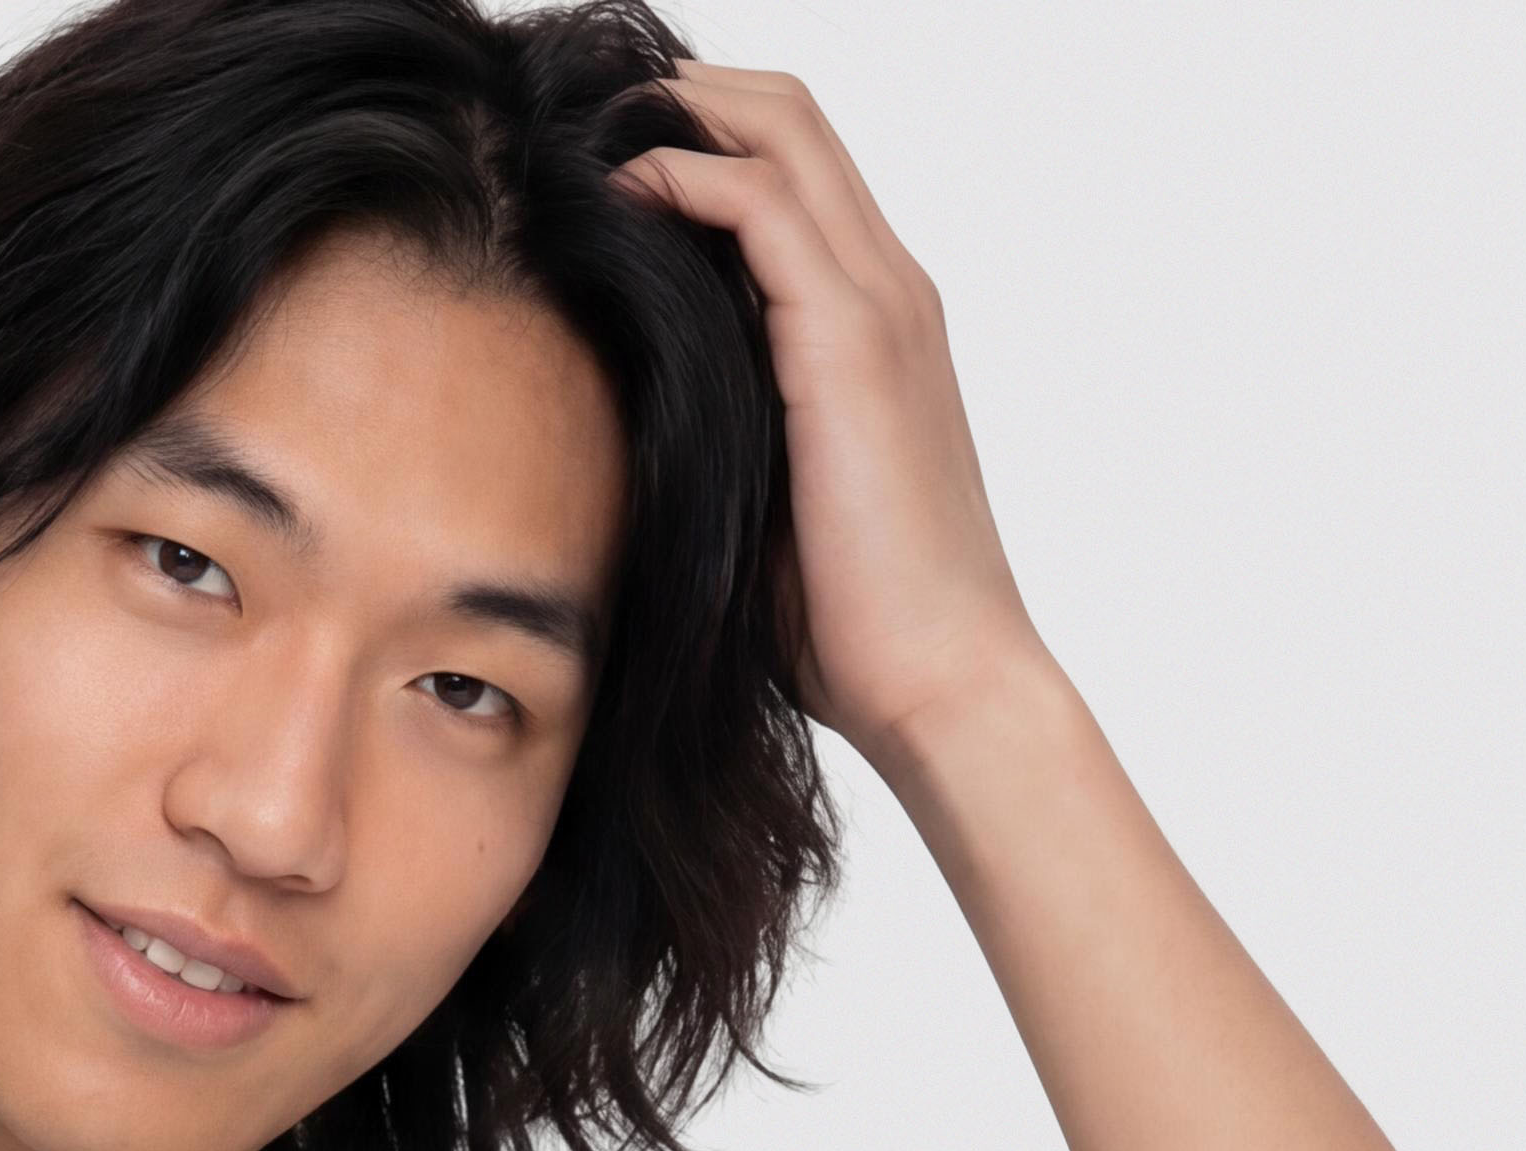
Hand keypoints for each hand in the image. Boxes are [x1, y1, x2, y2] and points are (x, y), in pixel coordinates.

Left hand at [614, 65, 1043, 777]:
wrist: (941, 684)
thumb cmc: (853, 629)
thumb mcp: (763, 503)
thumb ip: (717, 431)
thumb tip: (613, 415)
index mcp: (874, 322)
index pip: (794, 170)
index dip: (704, 133)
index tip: (604, 152)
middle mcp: (887, 288)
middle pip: (789, 117)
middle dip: (684, 91)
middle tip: (583, 109)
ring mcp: (879, 303)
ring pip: (781, 131)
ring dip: (676, 109)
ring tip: (583, 128)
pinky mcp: (852, 340)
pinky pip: (760, 206)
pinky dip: (683, 175)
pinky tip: (616, 191)